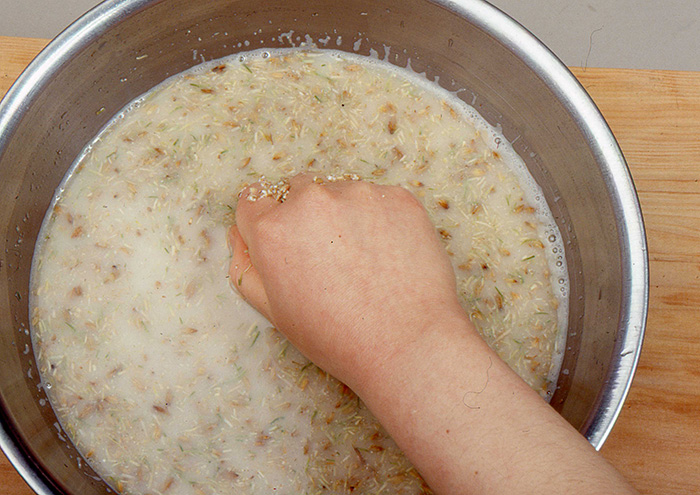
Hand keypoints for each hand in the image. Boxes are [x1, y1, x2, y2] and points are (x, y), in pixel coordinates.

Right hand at [229, 173, 470, 390]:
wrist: (408, 343)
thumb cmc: (337, 337)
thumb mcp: (273, 311)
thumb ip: (245, 266)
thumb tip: (239, 234)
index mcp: (273, 229)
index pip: (253, 200)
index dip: (265, 222)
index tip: (285, 242)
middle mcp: (312, 200)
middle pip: (296, 190)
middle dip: (304, 215)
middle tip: (327, 256)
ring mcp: (359, 194)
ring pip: (340, 191)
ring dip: (343, 213)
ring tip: (362, 259)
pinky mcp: (398, 197)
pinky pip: (378, 198)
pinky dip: (378, 218)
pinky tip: (388, 254)